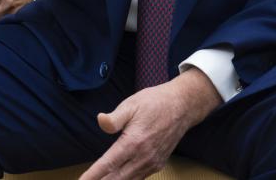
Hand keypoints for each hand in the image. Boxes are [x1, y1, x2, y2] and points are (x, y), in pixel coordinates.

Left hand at [80, 69, 221, 179]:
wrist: (182, 107)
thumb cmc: (154, 103)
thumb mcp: (131, 105)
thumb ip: (114, 118)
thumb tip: (100, 120)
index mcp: (133, 142)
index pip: (108, 164)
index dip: (93, 175)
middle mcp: (143, 157)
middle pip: (117, 178)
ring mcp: (152, 163)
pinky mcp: (158, 164)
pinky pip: (139, 178)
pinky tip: (118, 179)